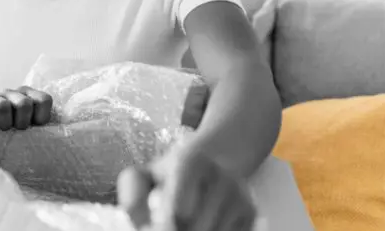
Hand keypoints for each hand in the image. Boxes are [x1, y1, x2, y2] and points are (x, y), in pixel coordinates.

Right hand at [0, 86, 52, 130]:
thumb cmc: (16, 132)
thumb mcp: (33, 128)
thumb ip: (47, 129)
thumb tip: (64, 138)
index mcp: (31, 95)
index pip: (44, 100)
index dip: (42, 117)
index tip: (35, 126)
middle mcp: (14, 93)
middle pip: (24, 104)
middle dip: (22, 123)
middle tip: (17, 130)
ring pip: (3, 107)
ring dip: (4, 124)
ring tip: (4, 130)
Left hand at [117, 142, 256, 230]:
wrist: (212, 163)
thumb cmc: (169, 175)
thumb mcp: (144, 176)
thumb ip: (132, 195)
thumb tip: (142, 223)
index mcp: (191, 161)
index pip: (179, 209)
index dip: (165, 223)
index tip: (156, 225)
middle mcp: (221, 177)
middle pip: (194, 228)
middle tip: (166, 225)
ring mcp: (240, 196)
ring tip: (183, 224)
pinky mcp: (252, 214)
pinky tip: (203, 226)